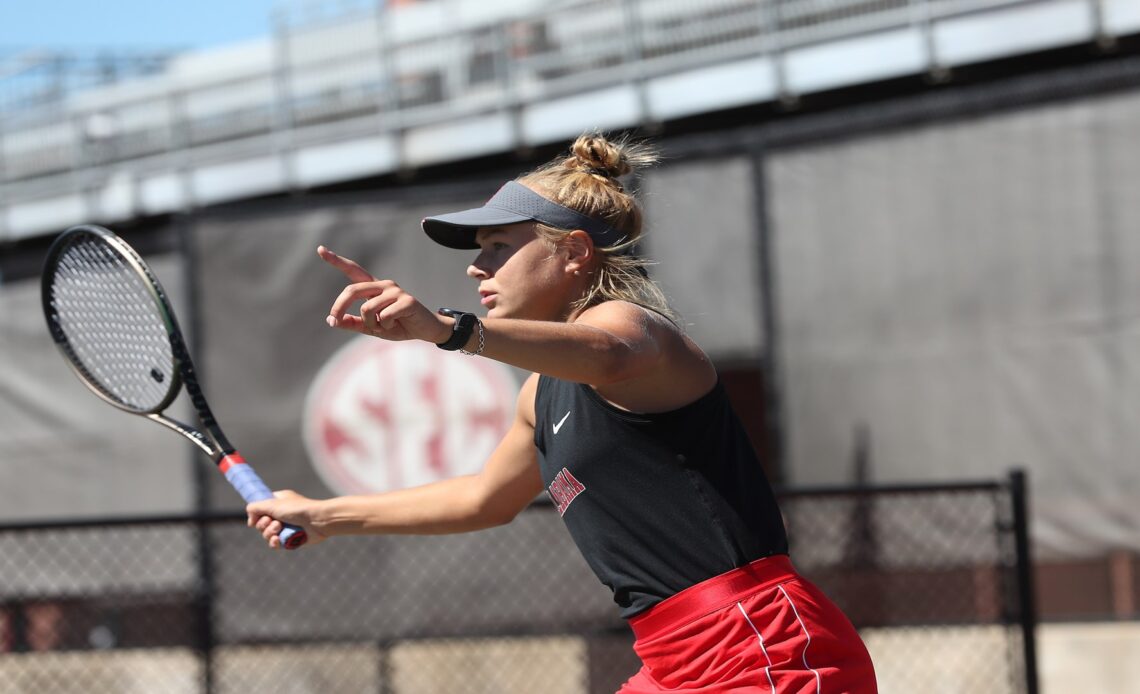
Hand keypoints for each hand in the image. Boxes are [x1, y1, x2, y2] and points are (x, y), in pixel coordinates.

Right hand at [246, 490, 327, 549]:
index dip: (255, 515)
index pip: (259, 509)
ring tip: (279, 528)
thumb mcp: (272, 503)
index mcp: (277, 502)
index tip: (255, 518)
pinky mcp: (289, 539)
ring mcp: (285, 527)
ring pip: (266, 535)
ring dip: (269, 533)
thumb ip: (255, 507)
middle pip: (260, 524)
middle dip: (264, 525)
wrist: (317, 521)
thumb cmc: (297, 509)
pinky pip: (275, 544)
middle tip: (274, 521)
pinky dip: (274, 543)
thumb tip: (250, 517)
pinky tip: (278, 540)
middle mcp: (280, 514)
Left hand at [318, 246, 451, 343]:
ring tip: (385, 327)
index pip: (354, 271)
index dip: (336, 261)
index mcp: (374, 288)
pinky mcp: (406, 300)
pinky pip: (383, 317)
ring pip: (367, 309)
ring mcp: (395, 291)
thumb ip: (354, 323)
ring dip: (371, 325)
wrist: (425, 331)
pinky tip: (397, 324)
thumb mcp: (372, 328)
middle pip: (352, 290)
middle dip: (339, 307)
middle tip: (333, 320)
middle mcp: (384, 285)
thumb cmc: (399, 326)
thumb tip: (332, 320)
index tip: (320, 249)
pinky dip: (386, 327)